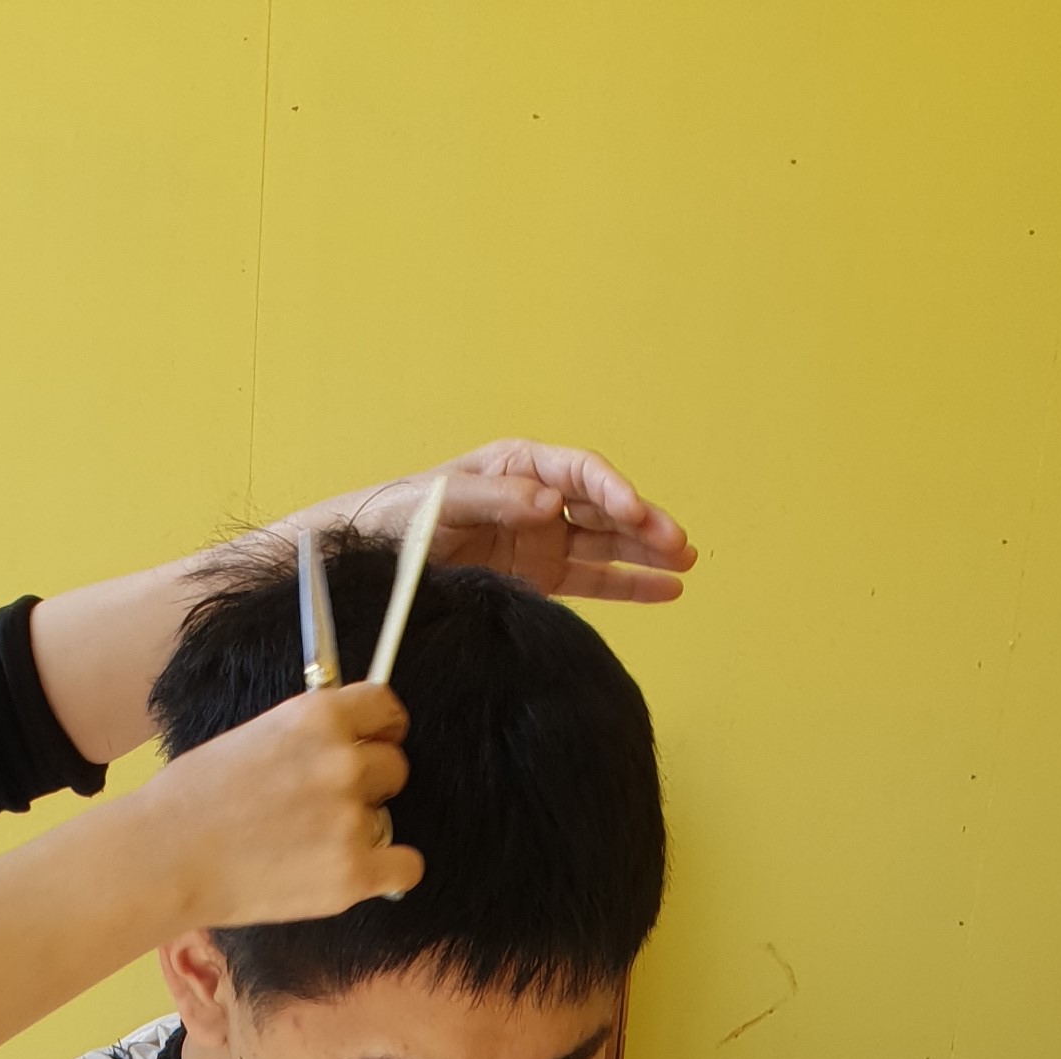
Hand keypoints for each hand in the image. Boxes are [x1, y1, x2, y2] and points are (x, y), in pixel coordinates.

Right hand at [143, 679, 418, 926]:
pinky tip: (358, 873)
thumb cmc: (195, 799)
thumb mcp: (255, 735)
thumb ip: (306, 736)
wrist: (166, 856)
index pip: (386, 708)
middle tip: (327, 807)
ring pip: (390, 818)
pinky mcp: (353, 872)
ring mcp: (351, 818)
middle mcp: (342, 761)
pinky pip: (406, 867)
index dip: (383, 730)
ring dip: (364, 830)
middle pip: (394, 766)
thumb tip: (342, 741)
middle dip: (370, 785)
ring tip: (312, 846)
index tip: (374, 744)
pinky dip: (388, 872)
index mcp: (317, 716)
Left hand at [352, 442, 696, 605]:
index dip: (611, 490)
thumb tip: (550, 502)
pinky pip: (595, 581)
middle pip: (604, 507)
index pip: (579, 473)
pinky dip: (630, 585)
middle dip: (644, 523)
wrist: (374, 557)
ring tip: (687, 563)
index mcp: (519, 467)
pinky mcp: (542, 579)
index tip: (635, 511)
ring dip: (647, 552)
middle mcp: (539, 500)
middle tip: (678, 543)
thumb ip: (495, 498)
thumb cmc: (402, 518)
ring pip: (608, 543)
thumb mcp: (442, 501)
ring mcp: (544, 541)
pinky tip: (667, 590)